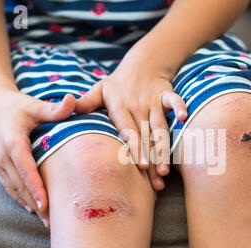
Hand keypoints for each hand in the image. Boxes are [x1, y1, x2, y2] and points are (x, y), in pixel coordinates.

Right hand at [0, 90, 75, 226]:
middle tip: (53, 221)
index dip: (35, 188)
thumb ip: (55, 109)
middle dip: (36, 204)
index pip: (25, 168)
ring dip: (29, 205)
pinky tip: (34, 210)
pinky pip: (10, 187)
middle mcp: (3, 156)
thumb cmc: (20, 106)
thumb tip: (72, 99)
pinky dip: (21, 199)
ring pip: (14, 189)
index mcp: (13, 142)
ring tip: (46, 221)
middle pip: (20, 185)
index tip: (45, 205)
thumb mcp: (36, 105)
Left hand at [75, 59, 186, 189]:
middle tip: (156, 181)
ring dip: (165, 148)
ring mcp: (153, 100)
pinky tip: (184, 118)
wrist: (142, 63)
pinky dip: (180, 107)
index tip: (142, 167)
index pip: (128, 131)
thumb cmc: (117, 84)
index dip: (136, 148)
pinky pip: (174, 100)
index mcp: (119, 106)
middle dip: (152, 158)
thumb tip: (67, 108)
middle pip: (146, 135)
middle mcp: (137, 105)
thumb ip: (86, 102)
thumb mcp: (99, 90)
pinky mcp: (166, 94)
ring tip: (166, 170)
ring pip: (161, 127)